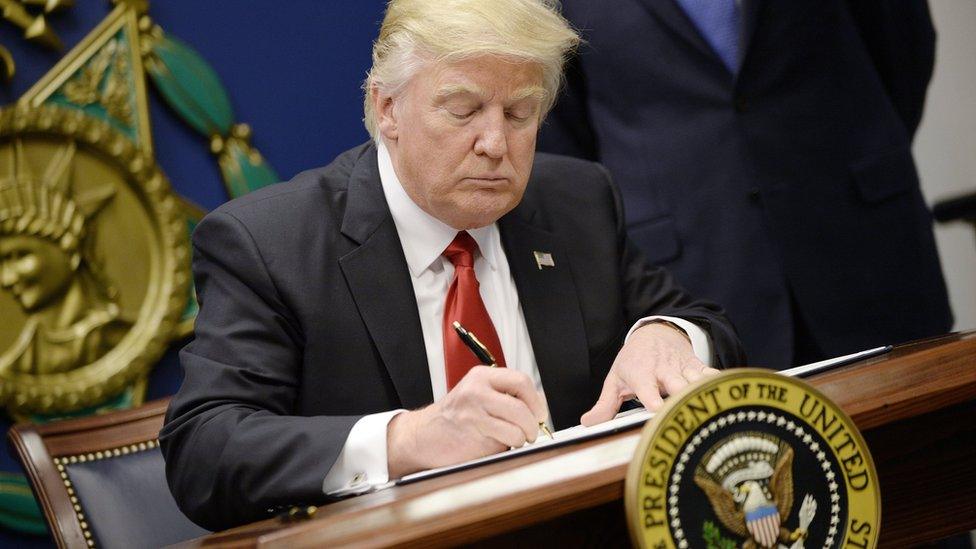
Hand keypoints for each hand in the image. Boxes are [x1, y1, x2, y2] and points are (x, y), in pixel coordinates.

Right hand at [387, 366, 547, 477]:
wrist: (422, 435)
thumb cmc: (454, 418)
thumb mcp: (477, 395)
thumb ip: (504, 396)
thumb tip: (538, 408)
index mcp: (481, 377)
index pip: (521, 382)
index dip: (537, 401)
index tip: (539, 413)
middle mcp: (477, 391)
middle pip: (522, 406)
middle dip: (533, 423)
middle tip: (532, 431)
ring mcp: (473, 413)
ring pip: (517, 426)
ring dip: (522, 438)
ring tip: (514, 439)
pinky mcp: (472, 434)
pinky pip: (505, 442)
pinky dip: (508, 447)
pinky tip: (497, 444)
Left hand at [581, 322, 717, 424]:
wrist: (656, 333)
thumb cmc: (634, 361)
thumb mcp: (615, 380)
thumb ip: (604, 405)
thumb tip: (588, 425)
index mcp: (641, 373)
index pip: (647, 388)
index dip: (654, 400)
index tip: (658, 411)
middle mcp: (663, 370)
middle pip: (677, 385)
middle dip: (683, 399)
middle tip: (688, 416)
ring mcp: (682, 368)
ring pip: (697, 381)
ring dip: (704, 395)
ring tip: (714, 414)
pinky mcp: (698, 367)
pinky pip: (712, 376)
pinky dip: (720, 386)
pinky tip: (730, 400)